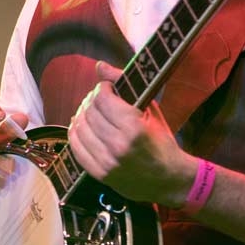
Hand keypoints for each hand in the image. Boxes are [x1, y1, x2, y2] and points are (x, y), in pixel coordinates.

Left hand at [69, 62, 196, 206]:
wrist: (169, 179)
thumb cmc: (162, 142)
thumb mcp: (151, 110)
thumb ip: (124, 84)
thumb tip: (99, 65)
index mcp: (134, 127)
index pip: (102, 98)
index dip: (102, 88)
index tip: (108, 88)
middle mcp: (118, 144)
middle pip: (89, 112)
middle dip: (92, 100)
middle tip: (99, 99)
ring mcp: (107, 161)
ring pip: (79, 128)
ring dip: (82, 115)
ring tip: (90, 112)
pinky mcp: (100, 173)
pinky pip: (76, 147)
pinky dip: (75, 133)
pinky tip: (82, 127)